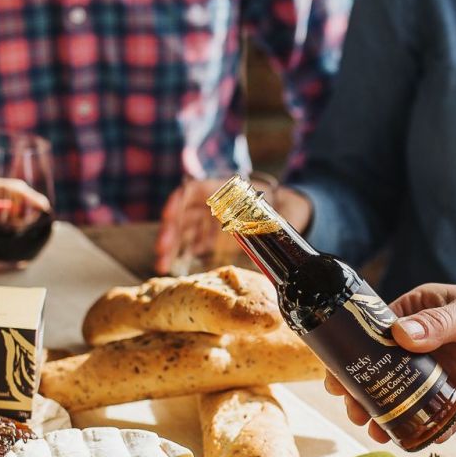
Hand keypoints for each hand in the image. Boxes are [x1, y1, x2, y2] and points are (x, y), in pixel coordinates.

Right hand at [154, 178, 313, 274]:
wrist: (293, 212)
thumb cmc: (287, 207)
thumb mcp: (280, 214)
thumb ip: (269, 224)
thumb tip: (261, 236)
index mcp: (226, 190)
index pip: (193, 191)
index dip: (177, 203)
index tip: (168, 218)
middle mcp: (215, 203)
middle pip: (184, 214)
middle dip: (170, 233)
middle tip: (162, 254)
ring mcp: (214, 220)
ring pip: (186, 229)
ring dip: (173, 246)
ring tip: (164, 266)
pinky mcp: (216, 236)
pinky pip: (195, 242)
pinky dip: (185, 253)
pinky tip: (177, 266)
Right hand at [322, 282, 455, 444]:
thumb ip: (440, 326)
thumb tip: (401, 337)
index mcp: (420, 316)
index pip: (376, 334)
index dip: (352, 354)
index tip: (335, 373)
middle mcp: (424, 349)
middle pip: (382, 373)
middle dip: (363, 392)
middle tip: (352, 409)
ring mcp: (440, 379)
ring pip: (403, 402)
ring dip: (385, 417)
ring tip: (373, 430)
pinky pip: (434, 423)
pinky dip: (421, 433)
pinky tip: (411, 440)